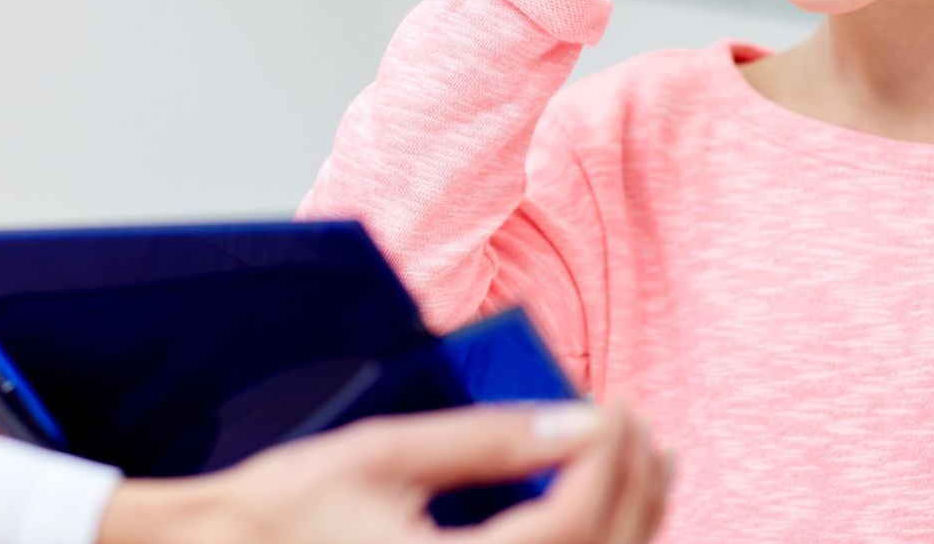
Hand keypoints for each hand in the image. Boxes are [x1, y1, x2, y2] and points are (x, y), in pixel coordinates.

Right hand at [97, 402, 669, 543]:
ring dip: (627, 524)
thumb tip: (578, 422)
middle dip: (632, 488)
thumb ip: (486, 440)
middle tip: (637, 424)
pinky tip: (601, 510)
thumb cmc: (289, 508)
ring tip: (644, 462)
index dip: (606, 463)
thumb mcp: (385, 453)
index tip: (614, 408)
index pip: (570, 527)